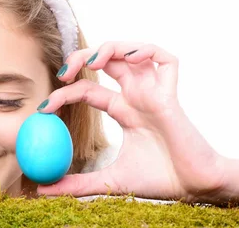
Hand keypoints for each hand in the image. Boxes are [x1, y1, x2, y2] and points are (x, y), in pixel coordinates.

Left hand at [37, 42, 225, 202]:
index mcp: (123, 110)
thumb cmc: (160, 180)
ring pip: (132, 52)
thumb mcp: (110, 180)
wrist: (195, 188)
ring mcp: (154, 92)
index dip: (64, 93)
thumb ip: (78, 184)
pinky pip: (166, 60)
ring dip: (109, 48)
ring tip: (92, 63)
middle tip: (63, 73)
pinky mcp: (171, 94)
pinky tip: (131, 59)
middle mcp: (137, 95)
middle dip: (81, 57)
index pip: (87, 90)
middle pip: (107, 60)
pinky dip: (148, 51)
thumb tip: (43, 190)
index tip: (43, 109)